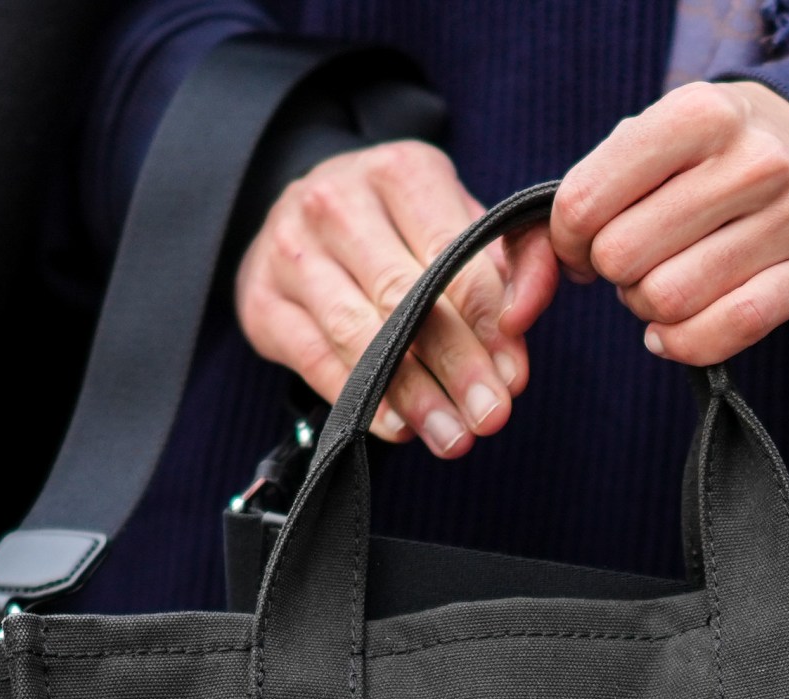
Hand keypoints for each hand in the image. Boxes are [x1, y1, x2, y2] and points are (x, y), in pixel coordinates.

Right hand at [234, 140, 559, 455]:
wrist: (310, 221)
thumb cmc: (405, 229)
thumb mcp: (465, 225)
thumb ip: (515, 263)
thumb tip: (525, 318)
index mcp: (399, 171)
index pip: (450, 250)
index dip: (486, 317)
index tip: (514, 374)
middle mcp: (336, 201)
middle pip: (403, 295)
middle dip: (455, 364)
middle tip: (490, 417)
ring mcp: (290, 249)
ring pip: (357, 332)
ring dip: (411, 393)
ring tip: (452, 436)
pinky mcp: (262, 301)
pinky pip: (314, 358)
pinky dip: (359, 398)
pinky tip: (398, 428)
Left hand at [549, 81, 788, 366]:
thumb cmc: (708, 157)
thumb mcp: (652, 139)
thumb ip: (589, 188)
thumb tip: (550, 259)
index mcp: (700, 114)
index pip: (586, 200)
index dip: (566, 237)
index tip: (580, 242)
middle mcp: (754, 161)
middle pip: (624, 256)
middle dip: (612, 272)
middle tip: (632, 262)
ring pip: (669, 300)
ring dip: (647, 308)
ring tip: (662, 284)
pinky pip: (724, 331)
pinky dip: (683, 344)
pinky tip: (673, 332)